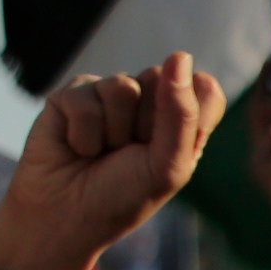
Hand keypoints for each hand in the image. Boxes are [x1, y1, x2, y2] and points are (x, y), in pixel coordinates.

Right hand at [0, 55, 223, 269]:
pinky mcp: (71, 95)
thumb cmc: (123, 196)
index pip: (204, 88)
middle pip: (160, 77)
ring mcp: (106, 95)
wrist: (66, 215)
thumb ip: (180, 113)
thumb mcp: (166, 165)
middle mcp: (146, 102)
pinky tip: (76, 148)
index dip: (188, 110)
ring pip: (122, 86)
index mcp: (179, 121)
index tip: (170, 146)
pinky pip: (85, 97)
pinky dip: (83, 134)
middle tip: (130, 153)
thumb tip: (179, 55)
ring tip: (101, 153)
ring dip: (112, 132)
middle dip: (147, 122)